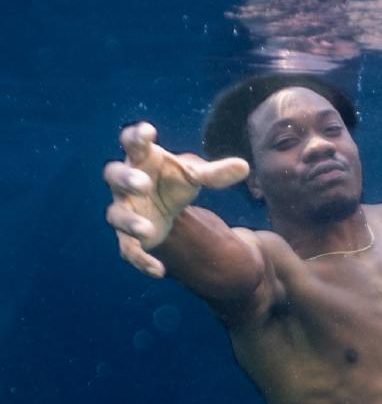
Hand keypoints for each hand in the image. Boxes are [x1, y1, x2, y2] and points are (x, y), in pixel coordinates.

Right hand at [103, 122, 249, 277]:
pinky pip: (128, 250)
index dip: (136, 136)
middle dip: (126, 179)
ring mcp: (124, 210)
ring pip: (115, 215)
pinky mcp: (129, 237)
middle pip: (114, 175)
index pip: (132, 142)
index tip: (149, 132)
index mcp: (140, 159)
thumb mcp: (194, 176)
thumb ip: (215, 173)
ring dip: (130, 222)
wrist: (166, 210)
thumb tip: (245, 167)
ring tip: (148, 229)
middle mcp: (125, 184)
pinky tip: (159, 271)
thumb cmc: (173, 182)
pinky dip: (142, 261)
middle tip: (143, 183)